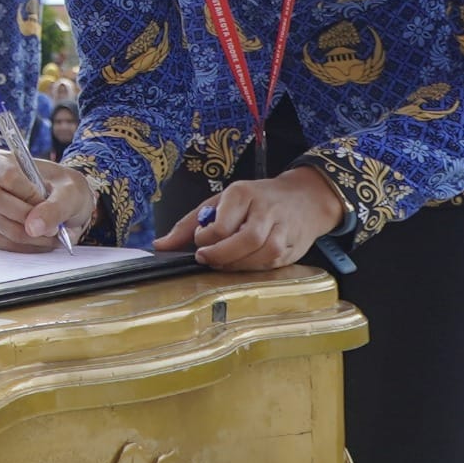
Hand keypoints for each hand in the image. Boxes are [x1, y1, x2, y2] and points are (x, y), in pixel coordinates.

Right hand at [0, 150, 95, 251]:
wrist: (67, 205)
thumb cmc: (65, 189)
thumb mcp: (69, 192)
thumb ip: (54, 207)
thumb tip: (33, 227)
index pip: (7, 176)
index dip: (29, 193)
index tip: (47, 203)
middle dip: (26, 216)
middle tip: (52, 226)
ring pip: (1, 226)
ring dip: (31, 236)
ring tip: (53, 233)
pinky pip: (5, 243)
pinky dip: (28, 246)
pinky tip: (44, 239)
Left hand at [157, 169, 346, 271]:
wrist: (304, 199)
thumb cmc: (254, 200)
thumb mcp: (220, 201)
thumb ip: (189, 224)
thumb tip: (159, 246)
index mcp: (243, 193)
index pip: (221, 224)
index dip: (206, 239)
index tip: (199, 241)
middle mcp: (266, 210)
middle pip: (245, 241)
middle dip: (222, 256)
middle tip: (206, 259)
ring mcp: (283, 229)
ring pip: (261, 255)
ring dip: (237, 265)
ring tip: (224, 263)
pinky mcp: (293, 248)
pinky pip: (271, 265)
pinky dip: (253, 268)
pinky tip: (243, 264)